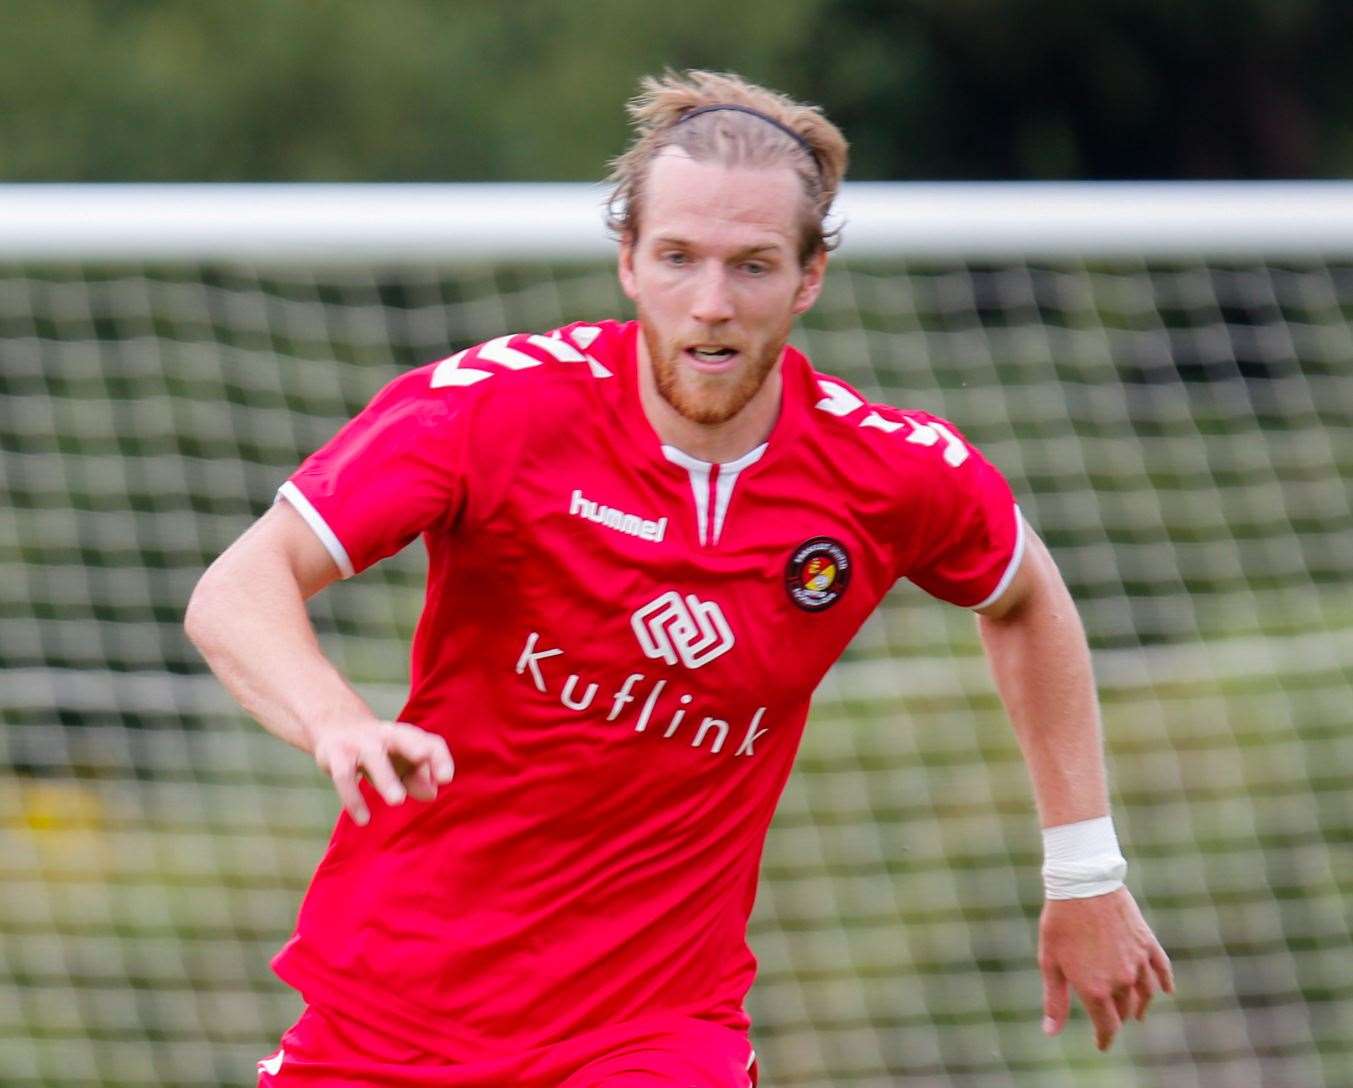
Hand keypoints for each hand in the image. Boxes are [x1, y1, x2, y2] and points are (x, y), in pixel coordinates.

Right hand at [310, 719, 454, 825]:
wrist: (335, 727)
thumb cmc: (379, 752)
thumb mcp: (400, 763)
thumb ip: (418, 777)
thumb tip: (431, 793)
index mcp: (407, 737)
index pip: (430, 742)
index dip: (440, 758)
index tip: (446, 779)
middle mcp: (386, 735)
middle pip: (404, 737)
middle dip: (415, 747)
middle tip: (423, 759)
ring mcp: (359, 743)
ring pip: (374, 757)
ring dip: (386, 777)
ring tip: (398, 800)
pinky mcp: (335, 755)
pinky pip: (344, 777)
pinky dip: (353, 798)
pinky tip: (364, 820)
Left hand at [1039, 886, 1172, 1050]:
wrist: (1082, 884)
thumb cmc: (1060, 922)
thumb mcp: (1050, 962)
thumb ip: (1054, 1000)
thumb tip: (1051, 1032)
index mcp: (1095, 989)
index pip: (1107, 1026)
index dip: (1105, 1038)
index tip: (1102, 1045)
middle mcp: (1122, 980)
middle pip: (1125, 1010)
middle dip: (1118, 1018)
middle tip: (1111, 1020)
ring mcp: (1138, 962)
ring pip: (1146, 994)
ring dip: (1141, 1005)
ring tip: (1137, 1012)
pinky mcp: (1147, 943)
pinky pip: (1162, 969)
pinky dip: (1165, 982)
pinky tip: (1166, 990)